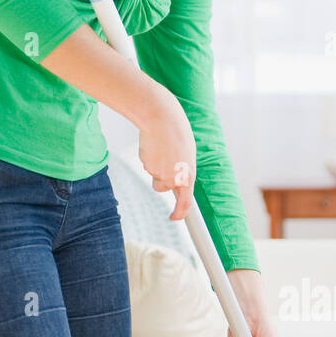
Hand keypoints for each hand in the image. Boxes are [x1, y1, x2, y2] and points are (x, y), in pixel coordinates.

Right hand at [138, 97, 196, 222]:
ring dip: (155, 165)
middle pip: (162, 187)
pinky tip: (153, 145)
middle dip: (160, 177)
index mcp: (189, 175)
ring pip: (153, 175)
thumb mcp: (186, 155)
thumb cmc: (177, 133)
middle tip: (164, 159)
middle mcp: (174, 178)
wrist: (161, 118)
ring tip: (160, 148)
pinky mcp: (147, 165)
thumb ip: (181, 170)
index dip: (179, 213)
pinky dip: (149, 157)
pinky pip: (146, 164)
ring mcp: (159, 173)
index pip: (185, 202)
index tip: (174, 218)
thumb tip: (173, 181)